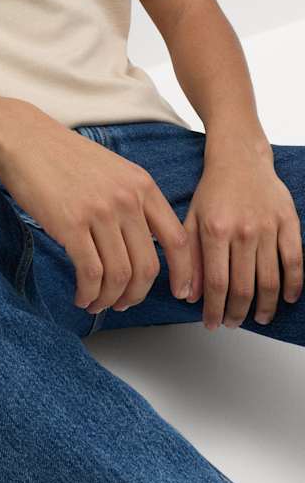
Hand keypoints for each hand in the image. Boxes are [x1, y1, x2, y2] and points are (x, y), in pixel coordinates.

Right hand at [0, 98, 194, 312]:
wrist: (23, 138)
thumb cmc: (61, 156)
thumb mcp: (111, 170)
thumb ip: (131, 199)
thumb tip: (142, 243)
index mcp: (141, 185)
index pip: (177, 239)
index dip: (183, 273)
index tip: (179, 293)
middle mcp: (126, 199)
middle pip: (147, 266)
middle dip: (136, 295)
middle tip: (122, 304)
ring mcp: (99, 211)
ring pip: (119, 275)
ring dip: (108, 299)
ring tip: (95, 303)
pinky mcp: (71, 224)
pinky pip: (90, 274)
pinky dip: (88, 294)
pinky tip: (81, 296)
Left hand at [182, 146, 303, 328]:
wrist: (240, 158)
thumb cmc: (214, 189)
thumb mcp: (192, 218)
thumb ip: (190, 257)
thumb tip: (189, 294)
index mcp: (215, 229)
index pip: (216, 283)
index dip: (214, 309)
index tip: (212, 323)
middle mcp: (242, 231)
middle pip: (244, 287)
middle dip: (237, 313)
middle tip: (232, 323)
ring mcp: (268, 227)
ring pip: (270, 281)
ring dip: (265, 307)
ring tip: (258, 317)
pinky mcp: (289, 223)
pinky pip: (295, 262)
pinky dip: (293, 285)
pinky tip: (286, 298)